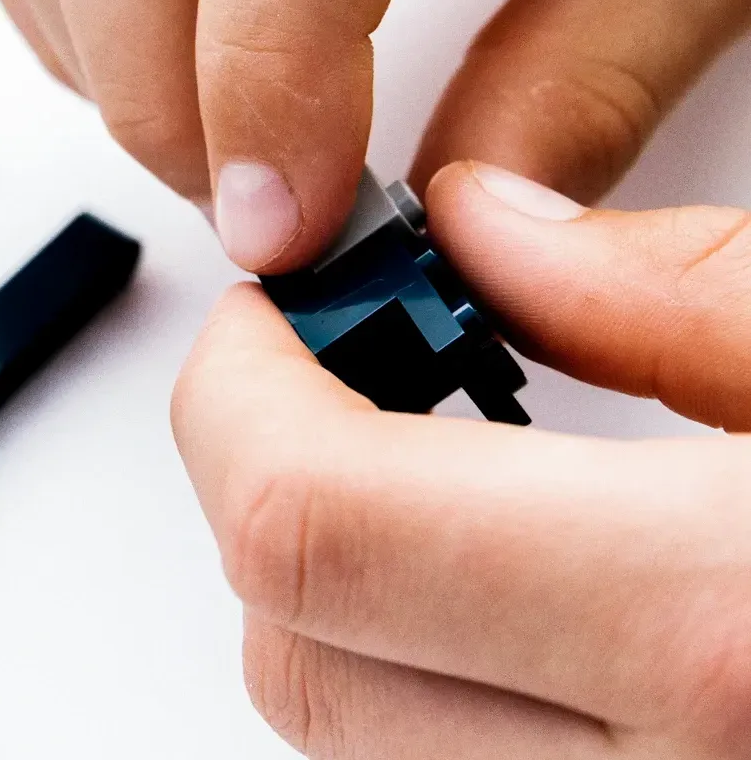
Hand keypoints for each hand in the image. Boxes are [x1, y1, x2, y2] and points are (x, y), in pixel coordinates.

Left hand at [171, 161, 750, 756]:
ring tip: (450, 479)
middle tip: (347, 380)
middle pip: (294, 656)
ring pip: (357, 737)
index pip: (308, 524)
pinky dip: (431, 669)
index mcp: (708, 632)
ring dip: (347, 595)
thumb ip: (679, 294)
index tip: (267, 316)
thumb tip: (491, 232)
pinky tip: (524, 589)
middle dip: (274, 490)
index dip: (238, 394)